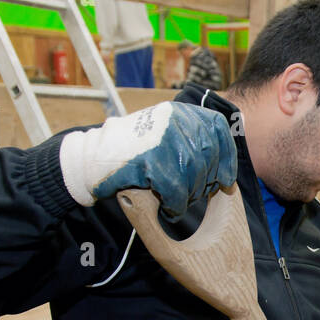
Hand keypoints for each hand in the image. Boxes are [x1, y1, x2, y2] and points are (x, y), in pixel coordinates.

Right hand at [59, 101, 236, 217]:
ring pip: (194, 174)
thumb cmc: (131, 151)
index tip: (227, 178)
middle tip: (196, 195)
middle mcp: (173, 120)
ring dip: (190, 195)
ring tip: (178, 202)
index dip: (227, 155)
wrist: (92, 157)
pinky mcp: (149, 159)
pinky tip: (169, 207)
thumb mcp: (162, 133)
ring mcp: (161, 138)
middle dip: (206, 181)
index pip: (217, 127)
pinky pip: (176, 189)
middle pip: (207, 155)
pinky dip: (175, 203)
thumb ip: (188, 140)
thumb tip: (221, 166)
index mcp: (179, 111)